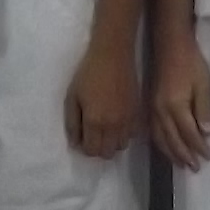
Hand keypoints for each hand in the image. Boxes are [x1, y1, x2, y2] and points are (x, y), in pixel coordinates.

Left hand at [66, 42, 140, 160]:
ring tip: (105, 127)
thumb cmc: (88, 74)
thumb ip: (72, 123)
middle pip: (107, 153)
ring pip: (121, 146)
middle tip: (92, 133)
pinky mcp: (137, 113)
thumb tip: (76, 143)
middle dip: (98, 147)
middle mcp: (113, 126)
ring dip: (111, 142)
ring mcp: (128, 120)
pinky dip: (124, 134)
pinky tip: (117, 121)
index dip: (85, 147)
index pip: (92, 151)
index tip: (82, 136)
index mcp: (95, 122)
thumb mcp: (72, 97)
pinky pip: (132, 135)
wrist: (113, 56)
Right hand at [150, 30, 209, 172]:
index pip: (189, 134)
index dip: (198, 147)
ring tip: (181, 163)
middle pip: (173, 140)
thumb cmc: (191, 64)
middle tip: (194, 168)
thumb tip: (206, 134)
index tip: (208, 157)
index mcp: (176, 107)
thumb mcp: (203, 85)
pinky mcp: (149, 105)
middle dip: (184, 155)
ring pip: (160, 138)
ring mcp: (153, 109)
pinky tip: (165, 147)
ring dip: (171, 153)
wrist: (170, 46)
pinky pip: (152, 130)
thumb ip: (204, 110)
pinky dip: (160, 143)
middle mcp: (161, 112)